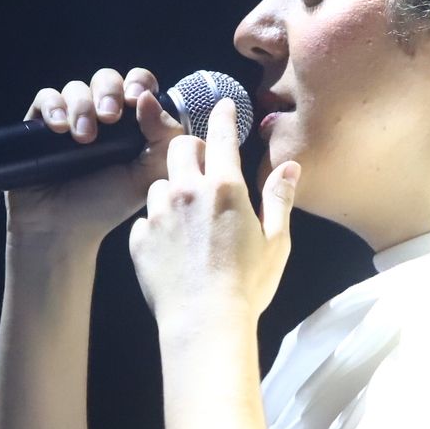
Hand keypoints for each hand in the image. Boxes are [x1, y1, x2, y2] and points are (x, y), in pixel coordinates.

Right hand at [6, 67, 185, 239]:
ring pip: (76, 87)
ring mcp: (69, 119)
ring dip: (82, 106)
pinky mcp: (39, 125)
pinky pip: (46, 98)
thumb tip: (149, 98)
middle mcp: (99, 117)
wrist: (62, 228)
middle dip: (109, 92)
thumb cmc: (107, 205)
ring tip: (84, 138)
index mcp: (130, 125)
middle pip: (107, 79)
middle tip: (110, 117)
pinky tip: (59, 129)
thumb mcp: (147, 176)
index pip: (138, 85)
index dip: (138, 83)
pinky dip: (53, 108)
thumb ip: (165, 139)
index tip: (136, 98)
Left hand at [129, 97, 300, 323]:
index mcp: (225, 188)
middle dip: (192, 149)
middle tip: (203, 165)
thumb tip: (290, 166)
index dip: (222, 115)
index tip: (223, 105)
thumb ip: (279, 198)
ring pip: (159, 184)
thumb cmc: (247, 284)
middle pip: (180, 148)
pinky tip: (172, 247)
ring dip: (172, 191)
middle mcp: (187, 192)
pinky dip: (157, 226)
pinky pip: (146, 220)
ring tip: (187, 218)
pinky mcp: (139, 239)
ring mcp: (158, 214)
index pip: (221, 135)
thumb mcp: (276, 241)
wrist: (204, 322)